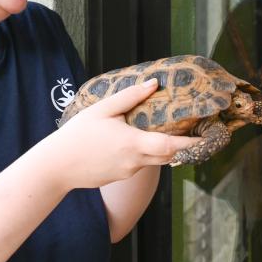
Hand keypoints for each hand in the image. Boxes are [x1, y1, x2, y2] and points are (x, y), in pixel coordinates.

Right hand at [51, 79, 199, 188]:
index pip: (170, 145)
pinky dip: (143, 154)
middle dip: (181, 146)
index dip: (190, 143)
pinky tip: (131, 142)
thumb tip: (153, 83)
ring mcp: (128, 172)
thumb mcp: (103, 110)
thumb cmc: (77, 135)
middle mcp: (134, 161)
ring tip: (161, 131)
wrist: (56, 166)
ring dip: (160, 148)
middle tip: (193, 133)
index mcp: (133, 143)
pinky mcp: (120, 177)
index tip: (205, 138)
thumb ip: (130, 97)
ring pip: (153, 160)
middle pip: (167, 155)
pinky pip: (138, 165)